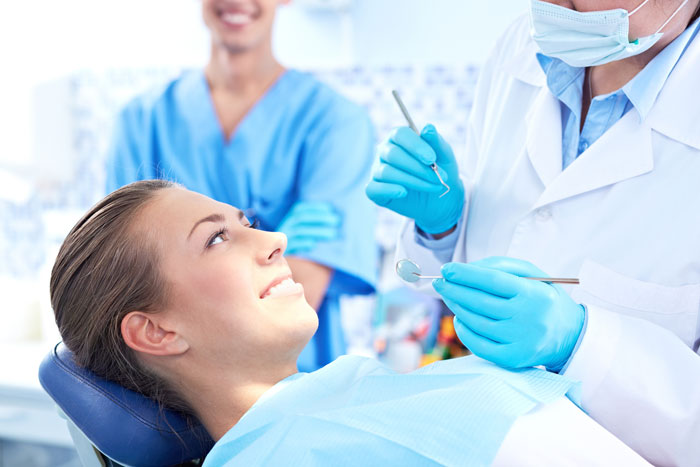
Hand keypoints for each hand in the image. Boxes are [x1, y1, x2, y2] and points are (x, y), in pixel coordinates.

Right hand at [277, 202, 340, 254]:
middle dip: (320, 218)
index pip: (301, 209)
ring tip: (332, 234)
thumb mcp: (311, 234)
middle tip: (336, 221)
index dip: (315, 208)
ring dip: (317, 231)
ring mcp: (284, 239)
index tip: (330, 209)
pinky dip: (304, 243)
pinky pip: (292, 245)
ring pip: (299, 231)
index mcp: (291, 220)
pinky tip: (315, 245)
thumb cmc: (309, 249)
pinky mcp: (284, 251)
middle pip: (302, 218)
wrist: (293, 270)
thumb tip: (337, 220)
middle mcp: (286, 227)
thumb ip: (320, 226)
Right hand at [365, 124, 464, 233]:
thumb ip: (436, 141)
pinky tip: (403, 192)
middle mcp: (385, 152)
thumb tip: (428, 128)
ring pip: (387, 172)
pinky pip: (373, 189)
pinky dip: (388, 190)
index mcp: (399, 137)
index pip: (400, 134)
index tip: (432, 159)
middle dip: (418, 167)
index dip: (415, 146)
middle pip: (393, 154)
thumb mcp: (444, 155)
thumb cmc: (440, 170)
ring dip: (412, 181)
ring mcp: (378, 171)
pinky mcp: (375, 191)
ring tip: (434, 187)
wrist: (440, 198)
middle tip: (439, 177)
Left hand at [432, 257, 584, 371]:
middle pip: (479, 301)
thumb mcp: (533, 274)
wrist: (570, 335)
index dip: (466, 274)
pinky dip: (464, 330)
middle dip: (454, 289)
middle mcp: (527, 318)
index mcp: (534, 294)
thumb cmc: (544, 298)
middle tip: (439, 282)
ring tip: (448, 295)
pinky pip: (478, 344)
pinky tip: (459, 318)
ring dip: (456, 307)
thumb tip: (466, 269)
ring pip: (476, 321)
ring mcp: (519, 340)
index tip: (447, 269)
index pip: (492, 281)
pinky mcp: (512, 358)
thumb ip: (501, 266)